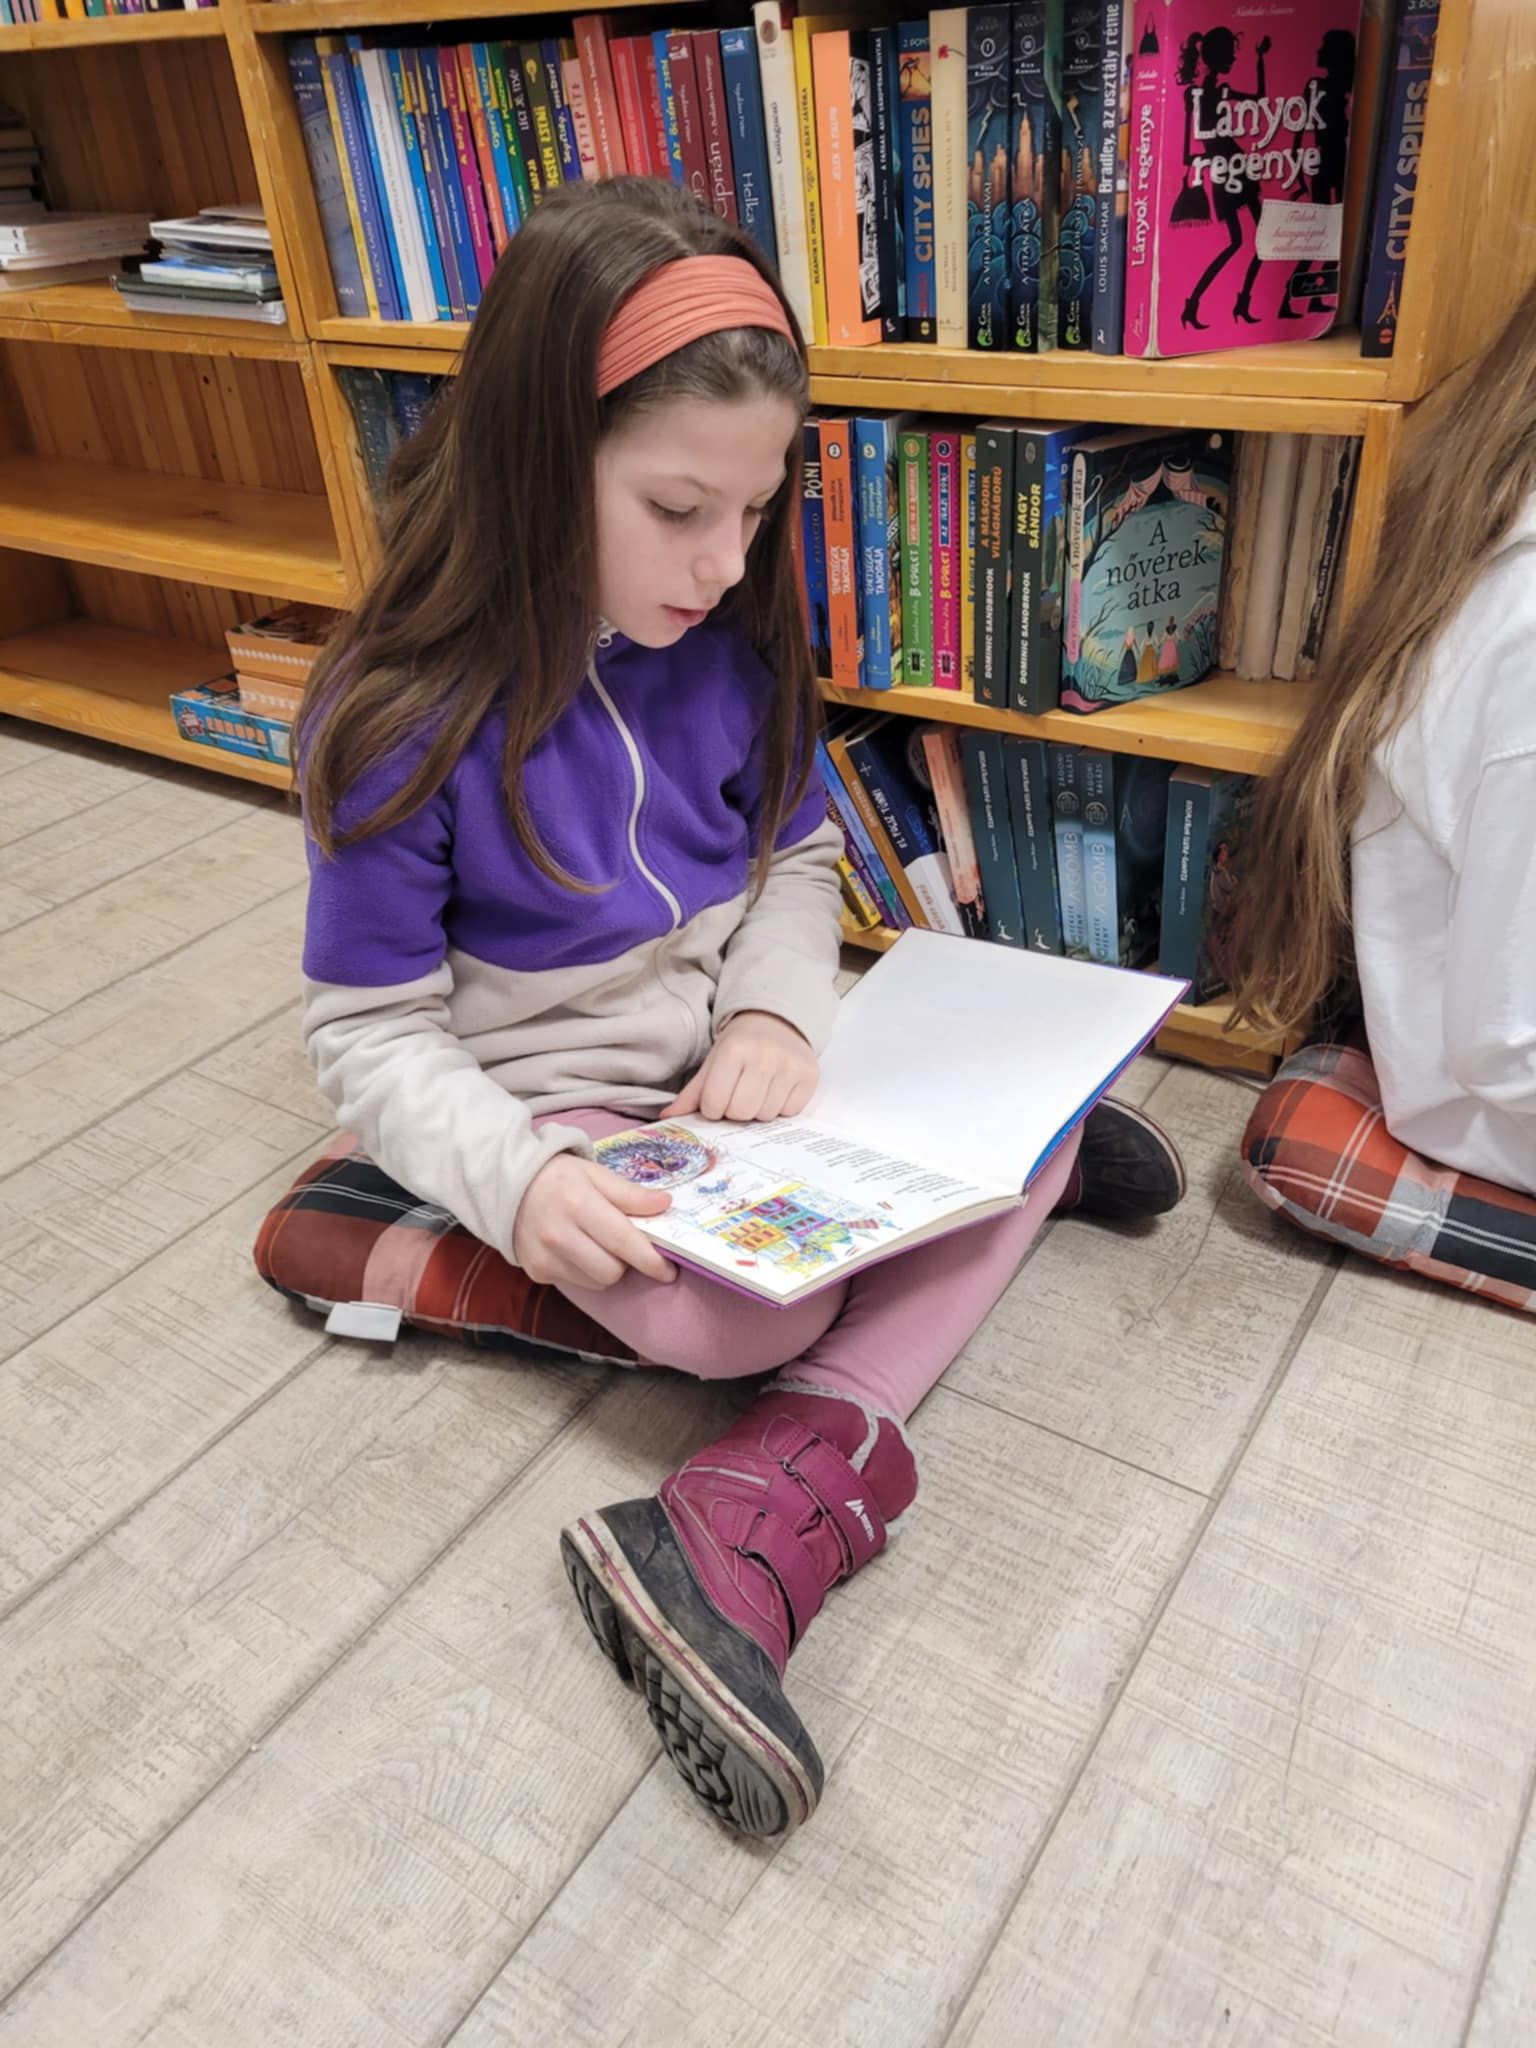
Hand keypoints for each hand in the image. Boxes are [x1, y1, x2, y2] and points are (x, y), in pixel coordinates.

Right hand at [513, 1153, 676, 1289]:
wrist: (509, 1186)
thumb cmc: (559, 1177)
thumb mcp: (596, 1174)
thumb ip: (630, 1194)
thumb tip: (665, 1204)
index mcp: (577, 1204)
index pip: (622, 1241)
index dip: (650, 1259)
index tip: (669, 1269)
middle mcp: (558, 1234)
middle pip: (611, 1271)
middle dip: (626, 1262)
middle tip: (625, 1246)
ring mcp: (544, 1257)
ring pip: (596, 1282)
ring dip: (607, 1269)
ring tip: (599, 1244)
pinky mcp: (537, 1272)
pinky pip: (577, 1283)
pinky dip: (586, 1271)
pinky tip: (578, 1250)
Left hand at [662, 1010, 817, 1122]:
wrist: (777, 1021)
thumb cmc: (741, 1045)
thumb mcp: (713, 1061)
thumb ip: (693, 1092)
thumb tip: (667, 1118)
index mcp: (734, 1050)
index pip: (715, 1103)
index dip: (713, 1107)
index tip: (718, 1097)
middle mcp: (765, 1056)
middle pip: (741, 1112)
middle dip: (735, 1111)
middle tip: (738, 1095)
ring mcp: (790, 1066)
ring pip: (766, 1116)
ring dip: (758, 1110)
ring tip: (758, 1090)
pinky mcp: (810, 1076)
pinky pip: (790, 1112)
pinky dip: (780, 1108)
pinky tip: (776, 1090)